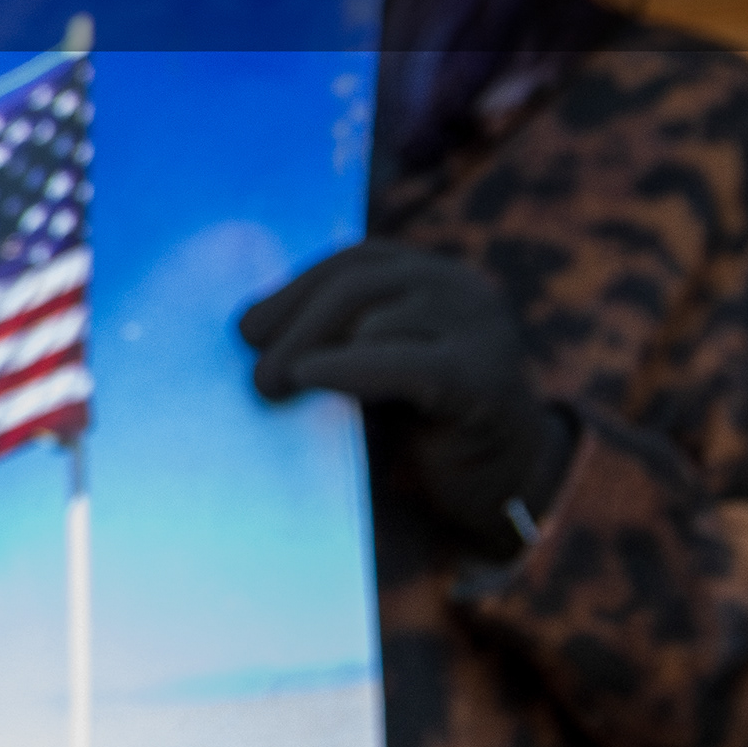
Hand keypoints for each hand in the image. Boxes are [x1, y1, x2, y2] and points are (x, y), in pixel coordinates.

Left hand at [239, 241, 573, 556]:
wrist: (502, 484)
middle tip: (255, 373)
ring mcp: (481, 327)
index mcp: (432, 275)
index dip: (292, 290)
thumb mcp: (374, 365)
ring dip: (309, 348)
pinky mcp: (485, 377)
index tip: (245, 329)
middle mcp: (462, 287)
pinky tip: (308, 377)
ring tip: (270, 385)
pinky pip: (404, 363)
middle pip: (357, 284)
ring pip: (376, 318)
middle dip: (293, 324)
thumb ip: (332, 337)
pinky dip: (349, 367)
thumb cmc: (422, 423)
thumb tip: (247, 330)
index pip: (352, 262)